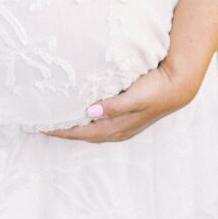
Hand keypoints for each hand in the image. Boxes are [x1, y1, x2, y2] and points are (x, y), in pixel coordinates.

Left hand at [39, 61, 200, 142]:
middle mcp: (116, 129)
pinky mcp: (124, 114)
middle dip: (62, 129)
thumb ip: (114, 106)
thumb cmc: (155, 89)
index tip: (40, 127)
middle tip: (40, 123)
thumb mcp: (136, 97)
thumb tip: (91, 113)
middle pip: (82, 133)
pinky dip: (84, 118)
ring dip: (72, 124)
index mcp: (116, 127)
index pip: (80, 132)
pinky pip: (97, 121)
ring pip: (89, 128)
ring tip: (55, 117)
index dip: (60, 130)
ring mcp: (121, 123)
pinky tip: (79, 109)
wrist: (177, 85)